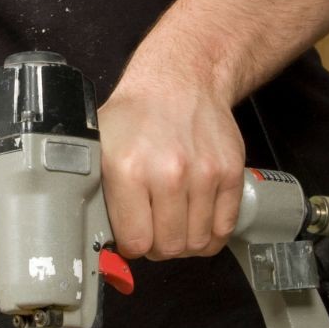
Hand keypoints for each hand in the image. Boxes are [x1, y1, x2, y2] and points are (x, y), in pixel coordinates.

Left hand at [97, 77, 244, 259]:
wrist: (181, 80)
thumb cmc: (138, 114)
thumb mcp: (100, 146)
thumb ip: (99, 193)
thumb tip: (98, 237)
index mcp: (128, 168)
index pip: (135, 242)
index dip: (132, 245)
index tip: (132, 236)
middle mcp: (168, 173)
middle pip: (168, 247)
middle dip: (158, 247)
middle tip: (154, 232)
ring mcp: (204, 174)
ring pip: (198, 243)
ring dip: (185, 241)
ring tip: (175, 224)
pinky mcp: (231, 172)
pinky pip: (225, 228)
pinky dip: (211, 234)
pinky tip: (198, 221)